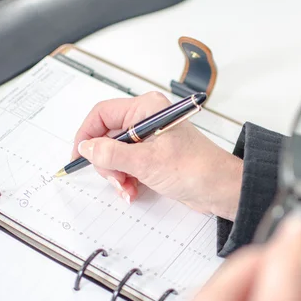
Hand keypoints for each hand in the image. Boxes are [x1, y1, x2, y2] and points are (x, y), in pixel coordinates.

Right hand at [71, 92, 242, 219]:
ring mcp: (151, 139)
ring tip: (126, 189)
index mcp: (146, 109)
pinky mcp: (155, 156)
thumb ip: (111, 154)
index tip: (78, 156)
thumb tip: (87, 148)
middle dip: (106, 162)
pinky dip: (127, 179)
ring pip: (116, 154)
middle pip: (107, 137)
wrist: (221, 188)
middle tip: (114, 179)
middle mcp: (147, 120)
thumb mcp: (146, 162)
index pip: (102, 114)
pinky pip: (129, 165)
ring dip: (116, 175)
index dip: (86, 135)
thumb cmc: (194, 168)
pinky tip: (132, 192)